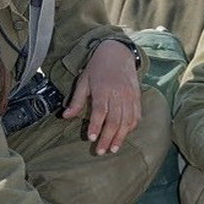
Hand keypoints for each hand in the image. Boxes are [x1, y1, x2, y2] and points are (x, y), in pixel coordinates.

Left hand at [62, 40, 140, 154]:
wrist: (118, 52)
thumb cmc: (97, 67)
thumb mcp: (84, 81)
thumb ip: (77, 100)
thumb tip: (65, 116)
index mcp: (103, 89)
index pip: (100, 111)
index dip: (96, 126)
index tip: (92, 138)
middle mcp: (118, 94)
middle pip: (115, 120)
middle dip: (108, 138)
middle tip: (101, 151)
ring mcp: (130, 96)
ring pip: (127, 121)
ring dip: (120, 137)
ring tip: (113, 149)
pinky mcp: (137, 98)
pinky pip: (136, 116)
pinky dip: (131, 128)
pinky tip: (124, 136)